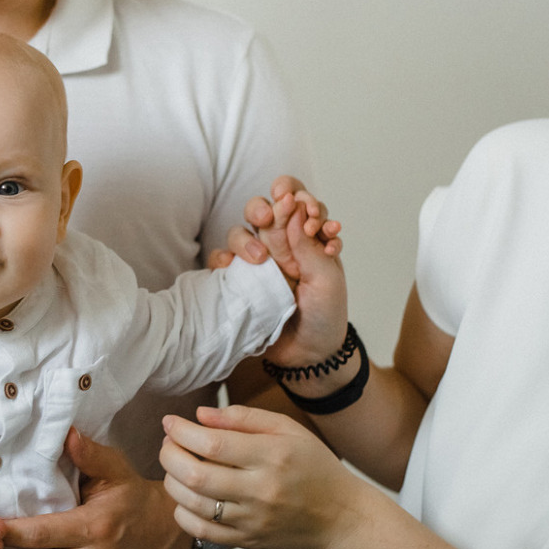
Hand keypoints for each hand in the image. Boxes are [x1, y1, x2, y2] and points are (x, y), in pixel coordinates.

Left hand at [159, 404, 363, 548]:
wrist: (339, 516)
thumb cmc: (313, 465)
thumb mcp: (288, 429)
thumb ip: (243, 418)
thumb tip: (199, 415)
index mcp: (273, 455)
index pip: (213, 444)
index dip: (182, 432)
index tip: (170, 422)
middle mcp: (261, 490)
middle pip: (197, 475)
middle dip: (170, 454)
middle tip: (168, 443)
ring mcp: (252, 519)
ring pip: (193, 504)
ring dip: (171, 481)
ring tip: (175, 466)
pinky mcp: (247, 541)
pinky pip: (200, 530)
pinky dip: (182, 512)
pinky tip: (186, 496)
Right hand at [223, 178, 349, 368]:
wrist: (310, 354)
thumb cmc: (325, 314)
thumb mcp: (327, 278)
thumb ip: (309, 244)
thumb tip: (291, 208)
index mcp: (306, 237)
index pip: (296, 201)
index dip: (294, 194)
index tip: (298, 204)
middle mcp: (281, 244)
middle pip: (261, 210)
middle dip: (262, 208)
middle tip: (268, 218)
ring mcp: (258, 262)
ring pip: (239, 232)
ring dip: (244, 238)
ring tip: (259, 259)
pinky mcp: (240, 281)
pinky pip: (220, 261)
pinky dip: (221, 259)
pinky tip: (229, 268)